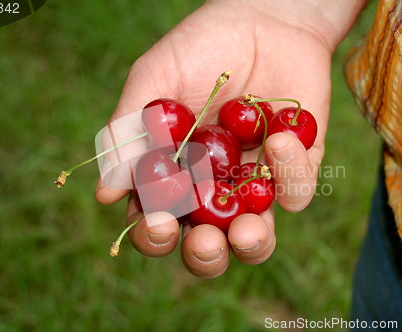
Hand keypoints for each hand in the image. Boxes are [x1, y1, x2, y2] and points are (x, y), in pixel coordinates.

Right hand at [95, 0, 361, 277]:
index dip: (154, 235)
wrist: (264, 19)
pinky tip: (277, 138)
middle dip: (204, 255)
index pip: (158, 223)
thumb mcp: (155, 79)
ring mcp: (255, 185)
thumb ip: (129, 132)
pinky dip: (290, 174)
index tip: (158, 222)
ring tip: (247, 231)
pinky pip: (296, 193)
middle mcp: (212, 190)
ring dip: (251, 244)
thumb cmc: (200, 47)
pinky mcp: (296, 170)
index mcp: (172, 176)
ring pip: (256, 240)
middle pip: (207, 247)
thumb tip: (104, 192)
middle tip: (204, 243)